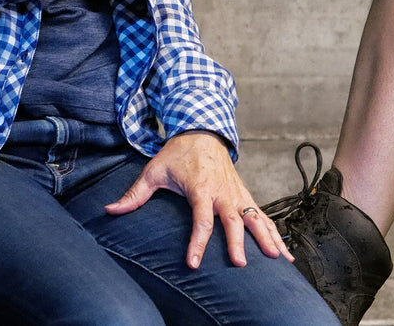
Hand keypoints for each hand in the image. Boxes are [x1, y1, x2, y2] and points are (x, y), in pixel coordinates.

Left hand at [103, 130, 291, 268]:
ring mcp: (237, 193)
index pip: (201, 219)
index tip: (193, 263)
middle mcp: (223, 192)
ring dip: (268, 238)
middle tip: (241, 264)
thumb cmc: (178, 153)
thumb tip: (110, 210)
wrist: (203, 130)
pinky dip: (274, 233)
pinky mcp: (245, 195)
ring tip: (279, 260)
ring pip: (256, 218)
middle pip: (234, 220)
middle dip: (239, 242)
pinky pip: (263, 216)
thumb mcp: (154, 170)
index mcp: (201, 188)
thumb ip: (134, 194)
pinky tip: (283, 253)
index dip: (197, 242)